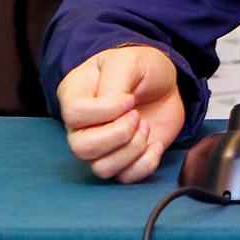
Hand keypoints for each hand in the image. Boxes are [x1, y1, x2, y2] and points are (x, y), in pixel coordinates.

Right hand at [56, 45, 185, 182]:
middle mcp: (80, 126)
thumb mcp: (129, 61)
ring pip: (101, 168)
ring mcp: (100, 147)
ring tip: (145, 126)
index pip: (74, 114)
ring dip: (132, 148)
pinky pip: (124, 178)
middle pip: (81, 148)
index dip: (105, 111)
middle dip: (118, 134)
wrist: (165, 84)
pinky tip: (155, 144)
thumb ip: (115, 82)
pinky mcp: (122, 161)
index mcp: (75, 94)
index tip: (129, 98)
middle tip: (137, 116)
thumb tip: (112, 110)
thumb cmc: (142, 67)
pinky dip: (145, 164)